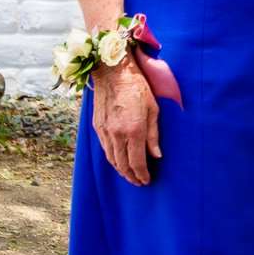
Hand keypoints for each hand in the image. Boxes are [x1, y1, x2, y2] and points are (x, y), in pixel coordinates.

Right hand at [91, 57, 160, 184]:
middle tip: (139, 182)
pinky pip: (104, 149)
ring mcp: (105, 131)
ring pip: (111, 159)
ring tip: (129, 175)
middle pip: (122, 165)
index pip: (137, 162)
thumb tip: (156, 155)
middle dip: (131, 177)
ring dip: (121, 171)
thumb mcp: (153, 109)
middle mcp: (117, 134)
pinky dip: (112, 159)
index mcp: (134, 130)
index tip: (147, 180)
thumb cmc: (137, 87)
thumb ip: (154, 135)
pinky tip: (118, 160)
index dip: (142, 174)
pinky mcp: (97, 127)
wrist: (113, 72)